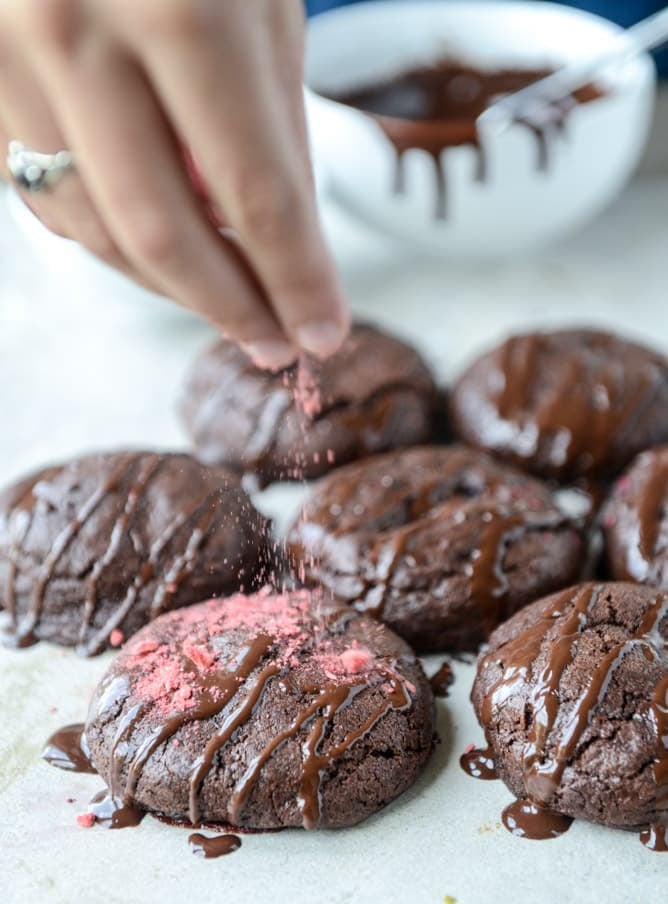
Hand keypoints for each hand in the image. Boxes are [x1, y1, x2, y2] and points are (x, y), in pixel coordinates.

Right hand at [0, 0, 348, 367]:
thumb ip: (273, 127)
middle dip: (229, 307)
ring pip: (92, 229)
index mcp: (177, 6)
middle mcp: (72, 32)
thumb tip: (284, 250)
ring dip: (169, 284)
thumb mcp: (261, 1)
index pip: (255, 194)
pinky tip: (158, 248)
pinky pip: (43, 197)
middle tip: (275, 344)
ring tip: (227, 299)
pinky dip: (109, 238)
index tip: (324, 334)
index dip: (296, 280)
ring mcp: (4, 55)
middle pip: (161, 233)